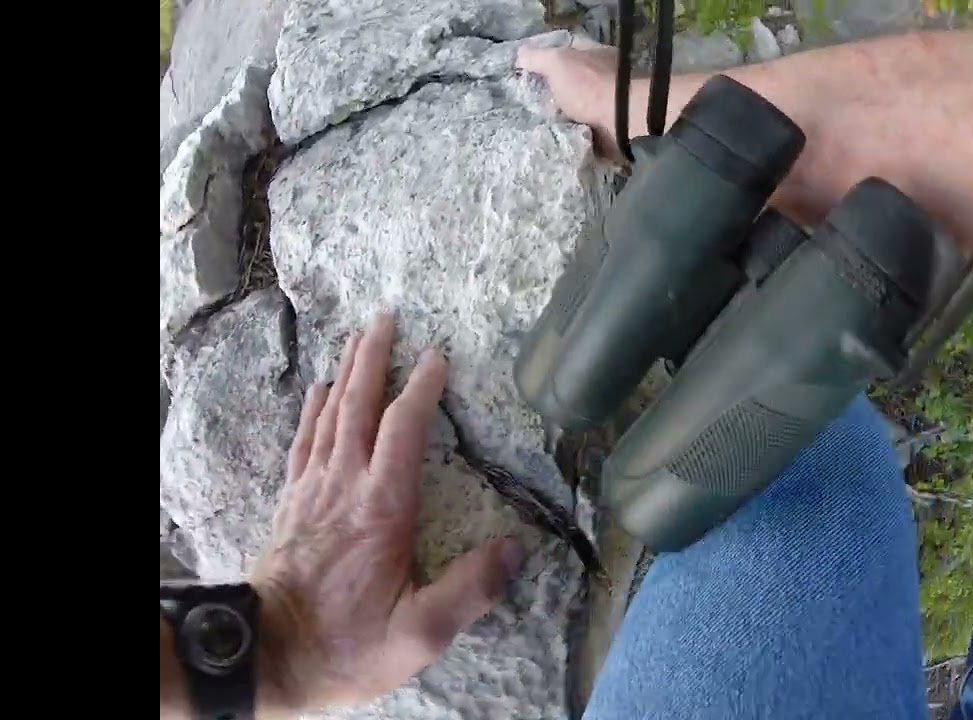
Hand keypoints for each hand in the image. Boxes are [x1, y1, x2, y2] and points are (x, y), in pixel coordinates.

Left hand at [251, 313, 523, 713]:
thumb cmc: (347, 647)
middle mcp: (344, 487)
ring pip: (329, 416)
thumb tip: (514, 549)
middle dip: (373, 359)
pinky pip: (303, 442)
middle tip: (386, 317)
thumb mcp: (419, 633)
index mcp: (382, 508)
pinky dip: (312, 410)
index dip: (422, 388)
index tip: (437, 355)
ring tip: (359, 338)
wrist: (268, 659)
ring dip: (345, 374)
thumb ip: (470, 589)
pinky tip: (317, 390)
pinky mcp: (291, 504)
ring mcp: (312, 491)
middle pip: (359, 406)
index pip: (403, 429)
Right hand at [518, 37, 622, 160]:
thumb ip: (537, 57)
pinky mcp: (609, 127)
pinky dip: (573, 132)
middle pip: (571, 80)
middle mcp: (604, 76)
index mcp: (595, 54)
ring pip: (577, 106)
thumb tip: (520, 55)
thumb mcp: (558, 62)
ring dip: (562, 115)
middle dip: (552, 91)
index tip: (527, 72)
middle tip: (529, 101)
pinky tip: (556, 135)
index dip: (547, 57)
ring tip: (538, 122)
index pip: (568, 49)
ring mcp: (608, 103)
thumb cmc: (590, 86)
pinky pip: (585, 128)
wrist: (621, 122)